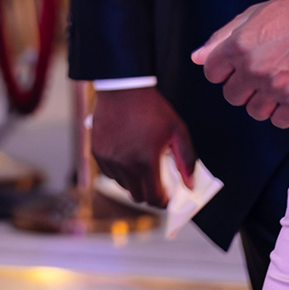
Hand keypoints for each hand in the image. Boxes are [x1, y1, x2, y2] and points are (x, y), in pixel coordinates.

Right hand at [92, 86, 194, 206]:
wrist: (122, 88)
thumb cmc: (152, 108)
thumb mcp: (177, 131)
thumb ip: (187, 160)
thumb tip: (190, 185)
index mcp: (146, 161)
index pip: (153, 198)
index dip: (162, 201)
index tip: (167, 197)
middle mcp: (125, 164)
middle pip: (137, 197)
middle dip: (148, 194)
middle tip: (156, 184)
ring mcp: (108, 159)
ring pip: (122, 185)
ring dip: (133, 182)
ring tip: (141, 165)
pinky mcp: (97, 152)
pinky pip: (109, 173)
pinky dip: (119, 171)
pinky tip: (126, 157)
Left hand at [193, 0, 288, 127]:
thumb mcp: (253, 15)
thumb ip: (222, 38)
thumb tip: (196, 58)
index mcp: (237, 46)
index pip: (212, 73)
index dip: (224, 70)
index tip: (239, 66)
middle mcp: (253, 68)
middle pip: (232, 96)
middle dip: (243, 87)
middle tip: (262, 74)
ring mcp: (276, 86)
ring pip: (254, 111)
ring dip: (263, 101)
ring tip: (278, 83)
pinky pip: (278, 121)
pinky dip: (282, 112)